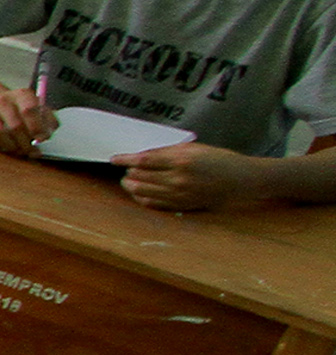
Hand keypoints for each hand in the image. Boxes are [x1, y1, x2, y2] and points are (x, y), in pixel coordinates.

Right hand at [0, 87, 55, 153]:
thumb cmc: (16, 107)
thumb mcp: (35, 105)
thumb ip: (46, 118)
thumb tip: (48, 133)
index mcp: (21, 94)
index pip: (29, 110)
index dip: (37, 127)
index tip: (42, 138)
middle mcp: (3, 100)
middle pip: (16, 125)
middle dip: (26, 143)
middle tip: (33, 151)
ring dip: (12, 146)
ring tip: (20, 151)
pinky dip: (0, 146)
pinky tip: (8, 146)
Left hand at [119, 141, 262, 210]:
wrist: (240, 180)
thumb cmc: (218, 160)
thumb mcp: (194, 148)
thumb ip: (168, 152)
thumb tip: (142, 156)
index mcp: (182, 160)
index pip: (144, 160)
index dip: (126, 160)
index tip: (114, 159)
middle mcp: (178, 179)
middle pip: (140, 177)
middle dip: (129, 172)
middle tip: (126, 168)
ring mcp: (179, 194)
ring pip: (142, 191)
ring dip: (131, 185)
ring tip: (129, 179)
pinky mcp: (180, 206)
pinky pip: (152, 203)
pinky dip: (141, 197)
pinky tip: (138, 191)